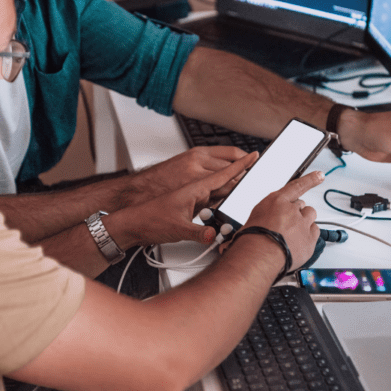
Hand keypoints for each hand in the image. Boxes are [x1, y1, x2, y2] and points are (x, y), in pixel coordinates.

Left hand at [109, 152, 258, 246]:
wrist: (133, 223)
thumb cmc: (149, 220)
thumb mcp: (176, 229)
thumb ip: (197, 233)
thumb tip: (213, 235)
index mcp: (194, 187)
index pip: (223, 173)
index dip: (241, 165)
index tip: (254, 155)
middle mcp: (194, 187)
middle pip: (225, 180)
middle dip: (241, 177)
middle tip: (257, 176)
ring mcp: (192, 193)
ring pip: (218, 188)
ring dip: (230, 189)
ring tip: (241, 190)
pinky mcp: (189, 202)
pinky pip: (210, 196)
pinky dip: (220, 198)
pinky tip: (222, 205)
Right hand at [240, 171, 323, 271]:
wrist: (258, 257)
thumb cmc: (251, 240)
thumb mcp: (254, 218)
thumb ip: (269, 214)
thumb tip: (271, 220)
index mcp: (276, 201)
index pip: (296, 186)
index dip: (310, 180)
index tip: (319, 176)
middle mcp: (291, 210)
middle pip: (301, 206)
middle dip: (296, 214)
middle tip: (286, 226)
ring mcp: (302, 224)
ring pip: (310, 217)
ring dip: (304, 223)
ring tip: (292, 235)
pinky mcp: (309, 239)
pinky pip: (315, 233)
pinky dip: (308, 237)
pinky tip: (297, 244)